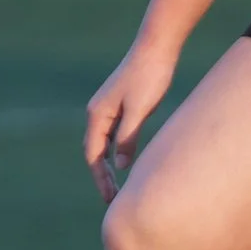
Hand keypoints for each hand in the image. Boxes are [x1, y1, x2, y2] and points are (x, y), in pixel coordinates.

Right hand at [86, 32, 180, 197]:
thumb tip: (119, 167)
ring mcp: (109, 108)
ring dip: (109, 166)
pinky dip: (118, 152)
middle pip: (95, 152)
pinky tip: (129, 164)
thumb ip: (128, 139)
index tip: (110, 200)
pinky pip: (115, 136)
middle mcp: (98, 112)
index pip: (93, 156)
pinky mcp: (122, 105)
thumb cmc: (149, 77)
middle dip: (102, 177)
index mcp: (98, 114)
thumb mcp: (139, 111)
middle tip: (114, 201)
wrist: (157, 47)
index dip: (101, 179)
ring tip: (120, 189)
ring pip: (104, 144)